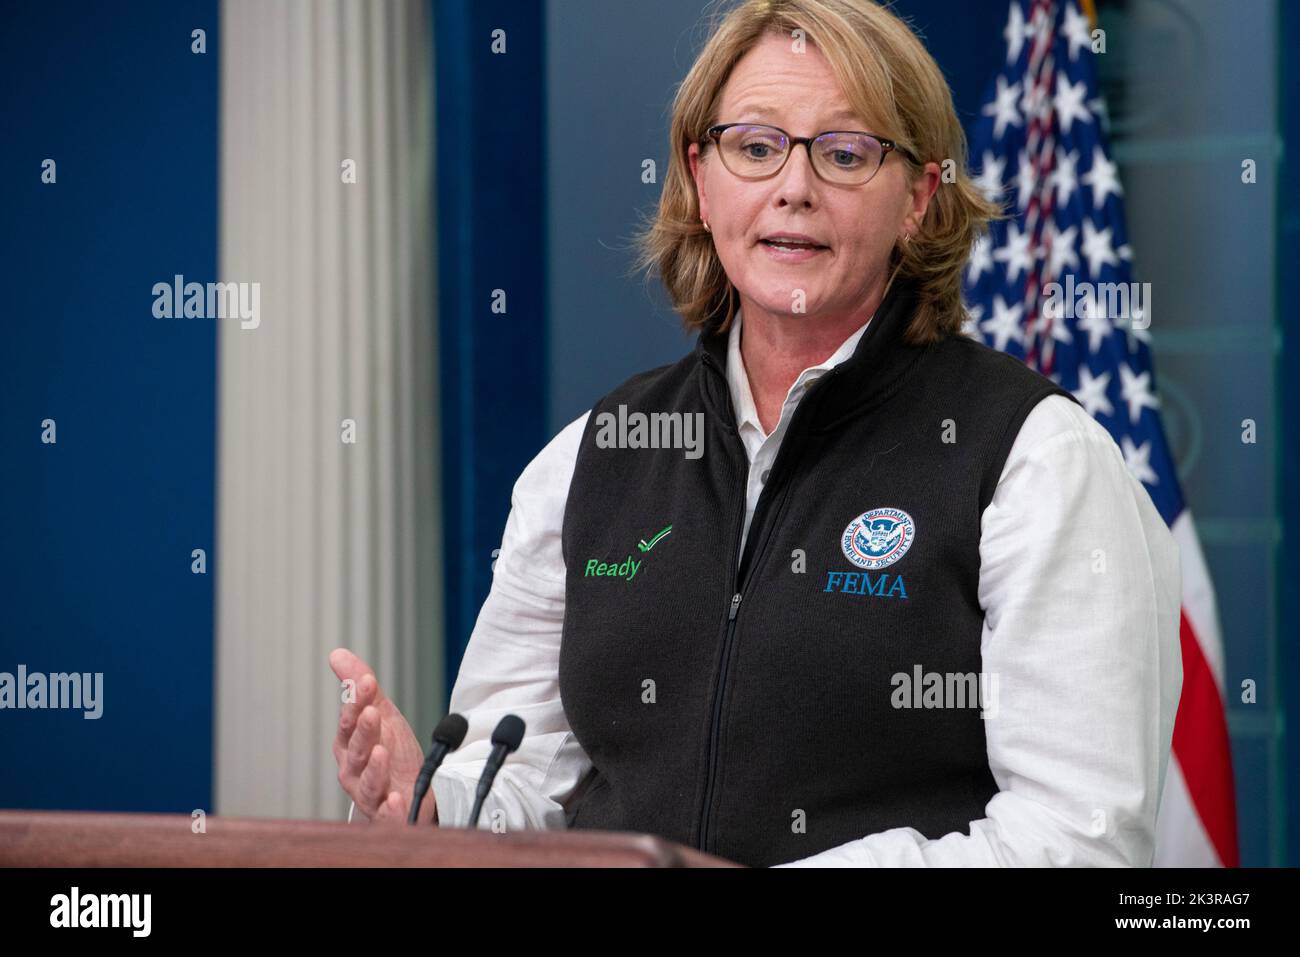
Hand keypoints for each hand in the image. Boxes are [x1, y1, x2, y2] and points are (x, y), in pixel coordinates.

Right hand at [329, 648, 436, 824]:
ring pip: (369, 782)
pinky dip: (390, 811)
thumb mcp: (381, 714)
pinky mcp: (388, 814)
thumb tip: (337, 653)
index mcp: (350, 745)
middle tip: (373, 713)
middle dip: (364, 731)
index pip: (349, 722)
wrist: (414, 790)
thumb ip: (360, 687)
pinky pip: (387, 815)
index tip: (366, 683)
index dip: (355, 703)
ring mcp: (371, 793)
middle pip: (358, 750)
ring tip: (382, 753)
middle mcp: (355, 770)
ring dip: (375, 768)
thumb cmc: (391, 752)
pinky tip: (395, 801)